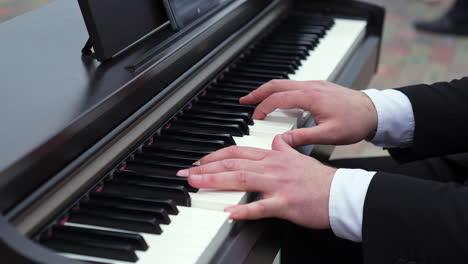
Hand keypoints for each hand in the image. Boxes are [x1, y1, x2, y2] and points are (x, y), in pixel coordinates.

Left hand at [177, 134, 336, 228]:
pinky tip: (229, 212)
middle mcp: (272, 167)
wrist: (340, 193)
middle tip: (187, 173)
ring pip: (241, 179)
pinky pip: (261, 206)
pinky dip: (244, 209)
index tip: (200, 161)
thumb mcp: (299, 157)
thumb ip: (284, 148)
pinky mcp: (285, 203)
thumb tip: (276, 141)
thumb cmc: (319, 179)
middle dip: (207, 168)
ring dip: (216, 181)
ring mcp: (277, 185)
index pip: (238, 152)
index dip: (216, 156)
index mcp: (273, 157)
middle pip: (233, 164)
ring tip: (197, 185)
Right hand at [240, 80, 377, 145]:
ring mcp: (315, 84)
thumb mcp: (329, 135)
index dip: (263, 108)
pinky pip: (294, 84)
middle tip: (244, 100)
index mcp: (310, 97)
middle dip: (258, 92)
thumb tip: (281, 141)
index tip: (254, 118)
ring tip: (256, 99)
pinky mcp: (319, 86)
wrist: (374, 112)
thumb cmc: (355, 122)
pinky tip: (279, 98)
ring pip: (284, 82)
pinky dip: (280, 90)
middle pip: (276, 84)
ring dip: (268, 89)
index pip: (278, 99)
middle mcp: (310, 87)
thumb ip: (303, 137)